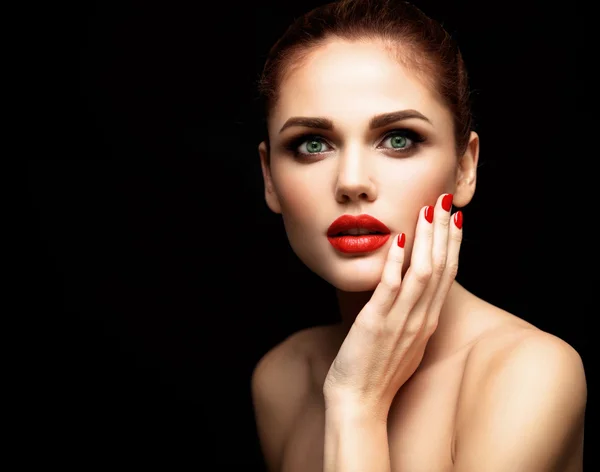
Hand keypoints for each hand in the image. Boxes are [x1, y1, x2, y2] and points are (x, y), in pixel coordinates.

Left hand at [323, 193, 462, 420]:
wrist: (360, 404)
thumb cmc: (378, 372)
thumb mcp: (405, 341)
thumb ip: (411, 315)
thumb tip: (411, 292)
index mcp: (428, 321)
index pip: (447, 275)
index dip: (452, 244)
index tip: (454, 218)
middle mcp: (421, 319)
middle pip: (440, 268)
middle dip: (444, 232)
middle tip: (444, 201)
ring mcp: (401, 321)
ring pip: (422, 273)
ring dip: (426, 239)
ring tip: (428, 210)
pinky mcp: (376, 324)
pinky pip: (390, 289)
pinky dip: (396, 262)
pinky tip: (398, 238)